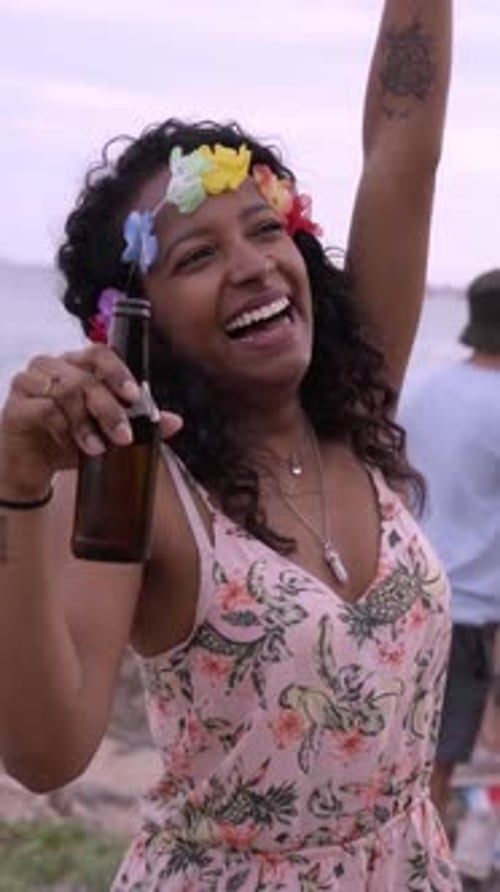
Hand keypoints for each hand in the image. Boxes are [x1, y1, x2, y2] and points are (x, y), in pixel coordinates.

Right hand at [0, 345, 181, 497]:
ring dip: (87, 423)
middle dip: (110, 409)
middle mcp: (53, 366)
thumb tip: (175, 421)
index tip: (136, 397)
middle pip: (86, 376)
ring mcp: (30, 383)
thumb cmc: (66, 441)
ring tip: (98, 448)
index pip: (100, 353)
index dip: (119, 372)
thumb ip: (139, 423)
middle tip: (124, 436)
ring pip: (66, 391)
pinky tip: (71, 445)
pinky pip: (44, 410)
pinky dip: (63, 429)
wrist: (29, 468)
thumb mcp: (106, 433)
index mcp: (77, 364)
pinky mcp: (15, 406)